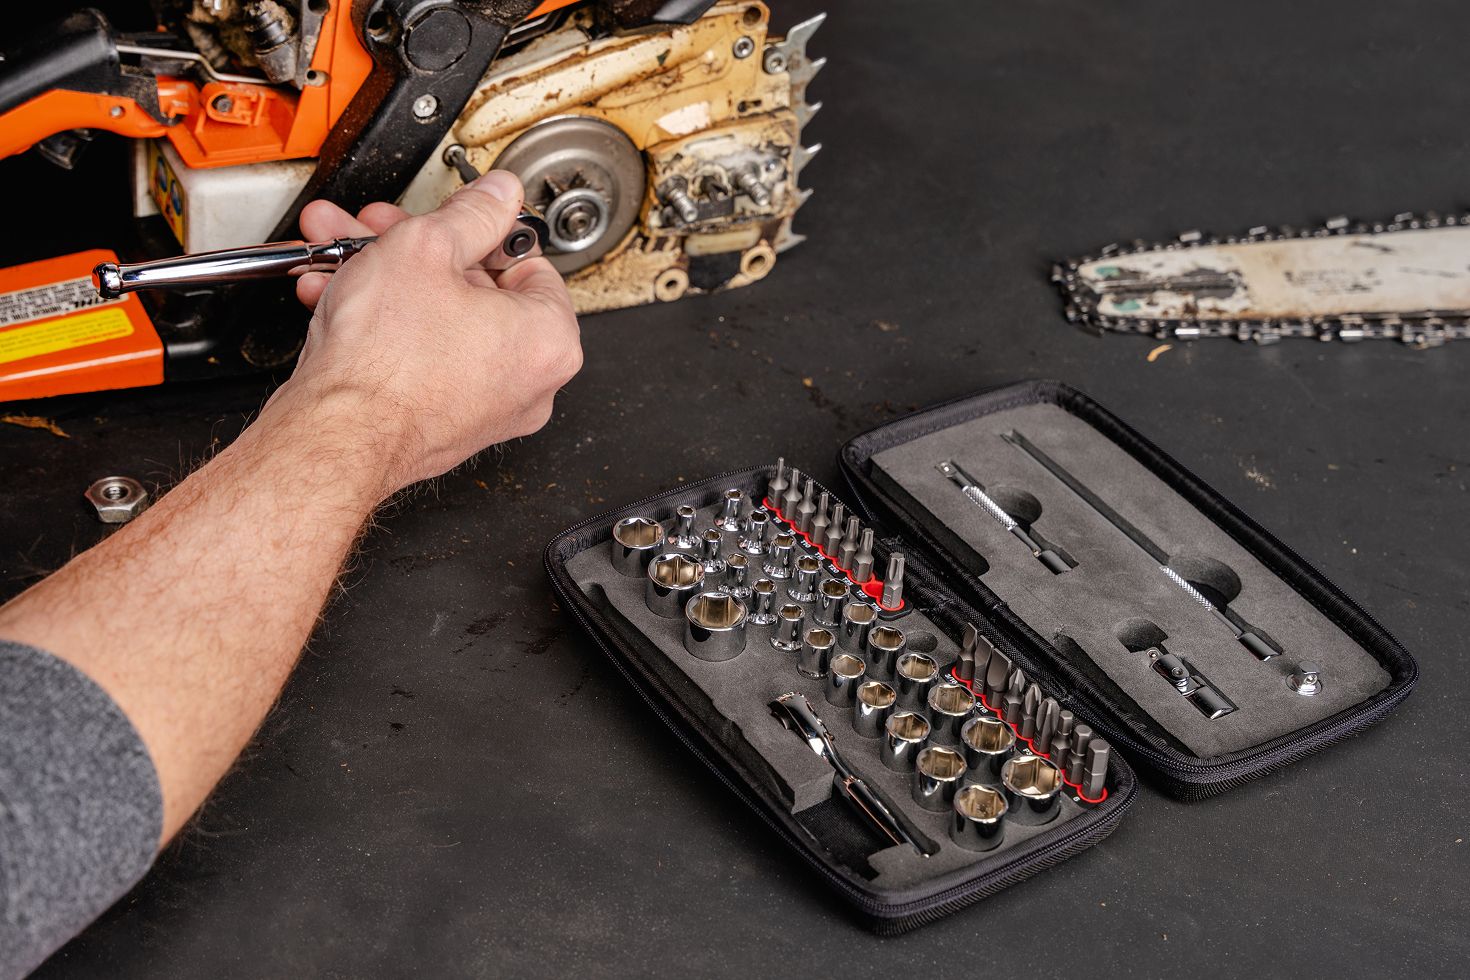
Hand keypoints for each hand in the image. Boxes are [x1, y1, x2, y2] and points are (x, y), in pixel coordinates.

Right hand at [274, 170, 581, 493]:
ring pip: (441, 322)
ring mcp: (488, 410)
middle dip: (418, 252)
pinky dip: (386, 329)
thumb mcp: (427, 248)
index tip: (448, 218)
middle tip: (381, 231)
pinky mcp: (445, 426)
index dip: (478, 231)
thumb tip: (499, 195)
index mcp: (550, 339)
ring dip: (390, 283)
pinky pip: (422, 360)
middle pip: (477, 291)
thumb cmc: (387, 363)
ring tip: (345, 257)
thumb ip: (472, 212)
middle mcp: (530, 383)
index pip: (529, 262)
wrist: (337, 435)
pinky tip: (340, 300)